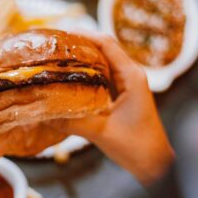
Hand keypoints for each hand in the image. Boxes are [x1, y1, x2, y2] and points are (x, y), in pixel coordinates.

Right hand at [49, 32, 174, 184]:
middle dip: (79, 43)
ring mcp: (126, 83)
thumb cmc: (136, 146)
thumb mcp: (101, 132)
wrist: (154, 163)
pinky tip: (69, 76)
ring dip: (82, 56)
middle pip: (103, 47)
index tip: (59, 33)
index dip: (83, 34)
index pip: (106, 43)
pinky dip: (86, 72)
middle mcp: (130, 74)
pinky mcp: (121, 93)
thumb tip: (43, 114)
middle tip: (52, 45)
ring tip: (56, 56)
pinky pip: (101, 75)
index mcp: (131, 76)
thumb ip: (72, 122)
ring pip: (102, 60)